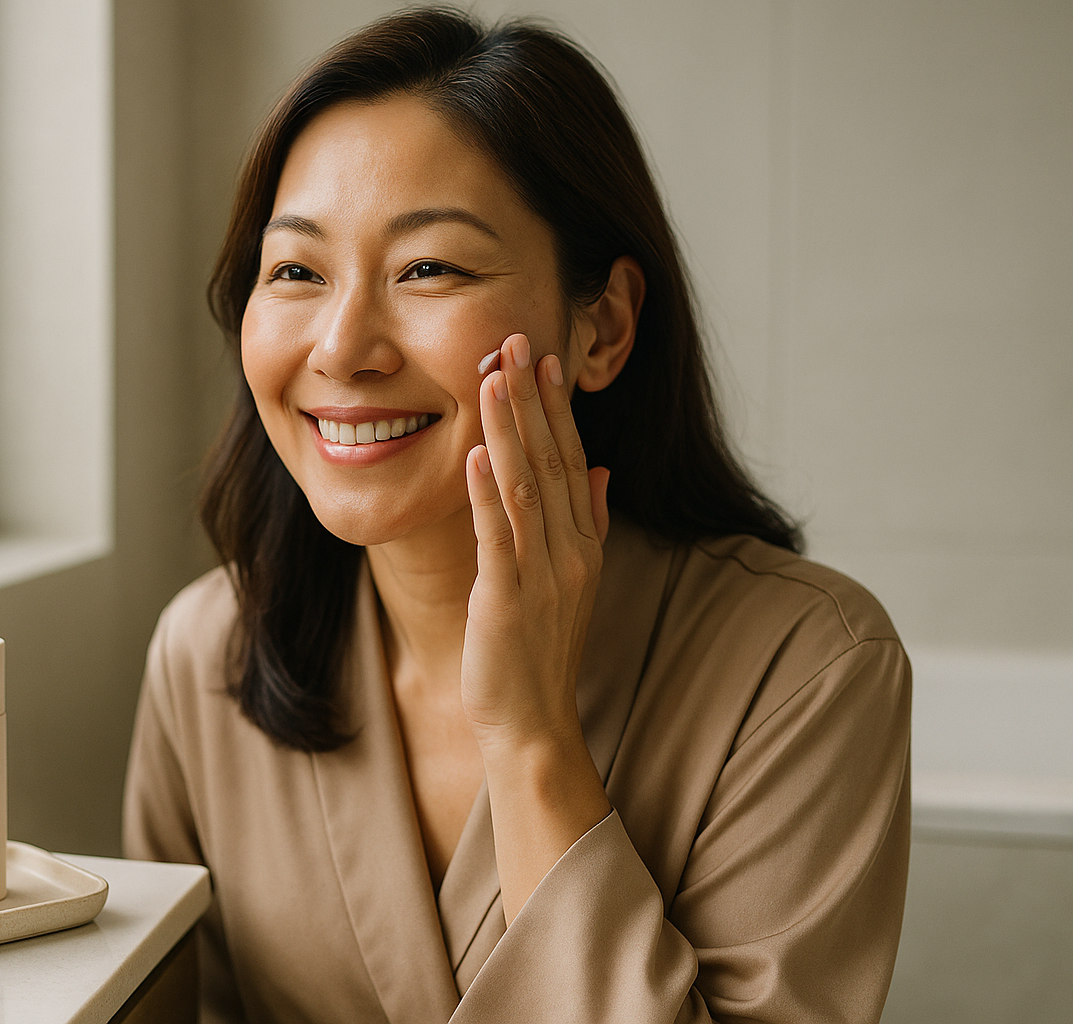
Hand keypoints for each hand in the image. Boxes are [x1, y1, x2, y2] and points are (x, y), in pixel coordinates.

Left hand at [461, 332, 609, 748]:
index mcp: (583, 543)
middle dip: (533, 399)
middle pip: (552, 460)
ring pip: (526, 486)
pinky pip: (498, 536)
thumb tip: (597, 466)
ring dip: (510, 429)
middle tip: (517, 340)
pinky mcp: (509, 599)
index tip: (543, 358)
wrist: (533, 723)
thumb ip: (587, 521)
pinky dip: (487, 492)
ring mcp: (543, 574)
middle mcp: (570, 551)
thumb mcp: (573, 581)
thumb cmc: (541, 652)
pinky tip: (476, 453)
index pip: (571, 460)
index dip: (556, 408)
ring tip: (493, 377)